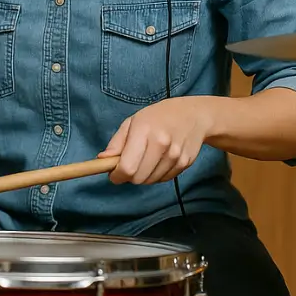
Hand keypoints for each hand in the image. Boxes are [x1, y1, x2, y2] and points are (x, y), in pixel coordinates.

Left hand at [97, 97, 218, 184]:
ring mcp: (175, 155)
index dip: (117, 176)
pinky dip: (157, 175)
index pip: (127, 167)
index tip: (114, 174)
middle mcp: (161, 144)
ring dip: (144, 176)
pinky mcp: (185, 163)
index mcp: (144, 131)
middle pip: (138, 178)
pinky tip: (159, 160)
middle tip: (130, 165)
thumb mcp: (133, 122)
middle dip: (130, 176)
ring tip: (146, 159)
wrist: (193, 115)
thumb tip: (102, 160)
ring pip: (151, 181)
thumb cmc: (158, 117)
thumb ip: (117, 143)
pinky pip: (164, 179)